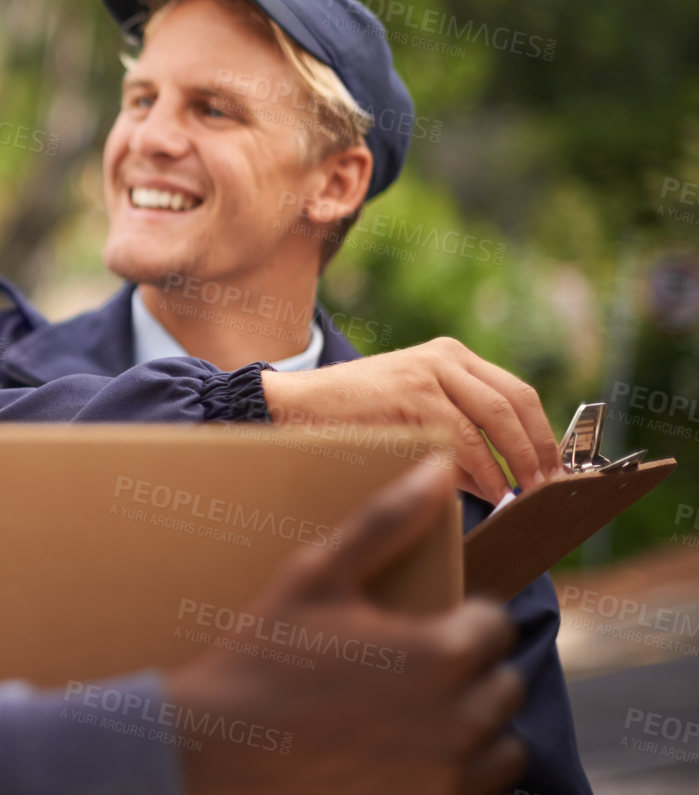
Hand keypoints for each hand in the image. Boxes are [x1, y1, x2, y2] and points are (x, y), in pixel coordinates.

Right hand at [166, 463, 525, 794]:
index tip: (414, 627)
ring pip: (502, 742)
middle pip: (503, 683)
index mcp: (439, 652)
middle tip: (404, 667)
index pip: (493, 624)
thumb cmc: (265, 656)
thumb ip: (385, 521)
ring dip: (471, 723)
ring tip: (411, 712)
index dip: (458, 620)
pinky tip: (406, 754)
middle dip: (466, 670)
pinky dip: (458, 771)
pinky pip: (481, 788)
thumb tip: (437, 468)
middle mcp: (458, 718)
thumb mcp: (315, 575)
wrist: (220, 749)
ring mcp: (447, 773)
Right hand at [259, 336, 561, 500]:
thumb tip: (505, 480)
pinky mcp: (412, 399)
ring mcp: (428, 376)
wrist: (297, 405)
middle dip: (537, 451)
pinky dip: (482, 472)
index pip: (517, 392)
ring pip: (493, 424)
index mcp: (450, 355)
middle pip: (515, 404)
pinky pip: (462, 442)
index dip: (543, 433)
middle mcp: (445, 358)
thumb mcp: (415, 406)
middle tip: (547, 487)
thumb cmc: (356, 416)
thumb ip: (459, 431)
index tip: (554, 468)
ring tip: (521, 496)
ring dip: (514, 466)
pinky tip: (488, 493)